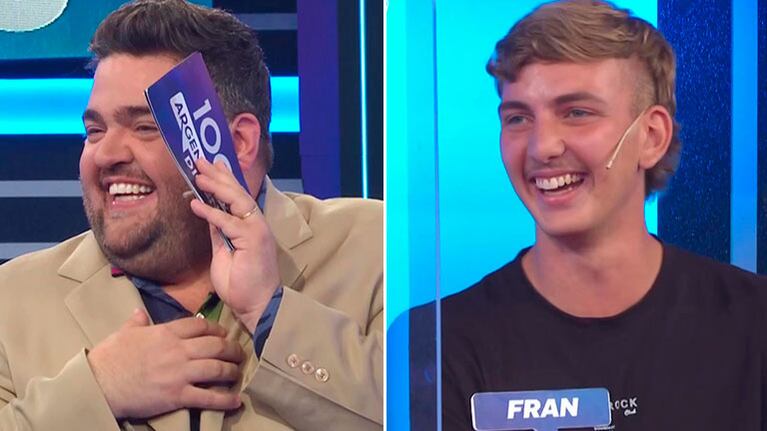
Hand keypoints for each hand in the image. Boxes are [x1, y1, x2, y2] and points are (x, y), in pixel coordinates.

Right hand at [87, 309, 244, 418]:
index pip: (200, 326)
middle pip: (215, 346)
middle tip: (238, 353)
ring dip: (232, 371)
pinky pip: (208, 397)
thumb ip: (137, 322)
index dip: (216, 330)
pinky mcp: (177, 395)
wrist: (99, 384)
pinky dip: (225, 399)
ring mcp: (179, 373)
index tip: (223, 334)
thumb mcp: (124, 333)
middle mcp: (178, 350)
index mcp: (166, 333)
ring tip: (237, 373)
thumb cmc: (110, 357)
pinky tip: (235, 400)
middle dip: (232, 350)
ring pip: (217, 369)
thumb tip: (139, 312)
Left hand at [190, 158, 280, 332]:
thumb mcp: (223, 252)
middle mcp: (255, 223)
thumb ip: (218, 232)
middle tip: (200, 160)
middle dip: (218, 175)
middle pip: (237, 192)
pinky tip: (196, 204)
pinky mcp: (253, 240)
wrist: (257, 305)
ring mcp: (256, 230)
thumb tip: (207, 212)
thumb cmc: (242, 283)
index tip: (208, 166)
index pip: (236, 196)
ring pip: (237, 201)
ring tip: (198, 176)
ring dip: (216, 187)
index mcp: (249, 225)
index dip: (223, 179)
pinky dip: (211, 212)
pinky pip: (228, 222)